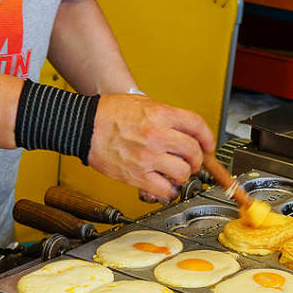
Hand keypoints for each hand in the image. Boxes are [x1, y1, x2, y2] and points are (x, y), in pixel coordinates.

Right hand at [87, 94, 214, 201]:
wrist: (84, 127)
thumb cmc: (107, 113)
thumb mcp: (142, 103)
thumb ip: (164, 116)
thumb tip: (180, 130)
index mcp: (160, 114)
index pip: (197, 126)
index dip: (208, 138)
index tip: (208, 145)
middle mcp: (157, 136)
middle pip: (193, 151)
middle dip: (196, 159)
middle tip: (192, 162)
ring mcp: (148, 157)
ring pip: (183, 172)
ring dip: (183, 175)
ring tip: (175, 173)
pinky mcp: (137, 175)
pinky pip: (164, 189)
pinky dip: (168, 189)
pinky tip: (163, 184)